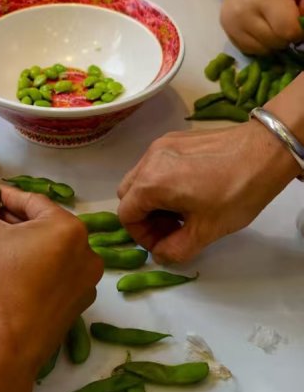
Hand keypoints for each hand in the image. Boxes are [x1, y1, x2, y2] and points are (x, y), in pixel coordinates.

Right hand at [0, 186, 102, 376]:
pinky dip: (33, 270)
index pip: (32, 201)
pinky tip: (8, 278)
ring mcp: (85, 283)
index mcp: (69, 229)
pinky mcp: (76, 307)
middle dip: (13, 222)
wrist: (0, 355)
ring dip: (22, 246)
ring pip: (49, 251)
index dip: (4, 196)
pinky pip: (53, 276)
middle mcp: (87, 254)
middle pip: (43, 226)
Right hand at [117, 121, 298, 263]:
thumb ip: (175, 250)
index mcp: (151, 183)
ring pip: (141, 177)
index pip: (126, 215)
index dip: (141, 236)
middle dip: (144, 216)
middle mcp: (149, 160)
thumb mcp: (206, 231)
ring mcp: (160, 145)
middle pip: (128, 194)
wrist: (265, 151)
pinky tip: (191, 188)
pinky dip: (163, 180)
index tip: (164, 242)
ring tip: (183, 209)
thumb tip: (161, 253)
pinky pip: (156, 163)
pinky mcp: (174, 137)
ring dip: (153, 198)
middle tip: (172, 228)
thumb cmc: (236, 192)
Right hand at [221, 0, 303, 53]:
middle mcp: (243, 13)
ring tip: (275, 19)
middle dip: (288, 33)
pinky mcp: (227, 30)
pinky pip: (251, 49)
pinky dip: (262, 42)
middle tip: (287, 14)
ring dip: (275, 39)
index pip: (288, 31)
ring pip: (264, 50)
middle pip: (276, 42)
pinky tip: (263, 25)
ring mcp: (232, 23)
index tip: (299, 14)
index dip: (300, 28)